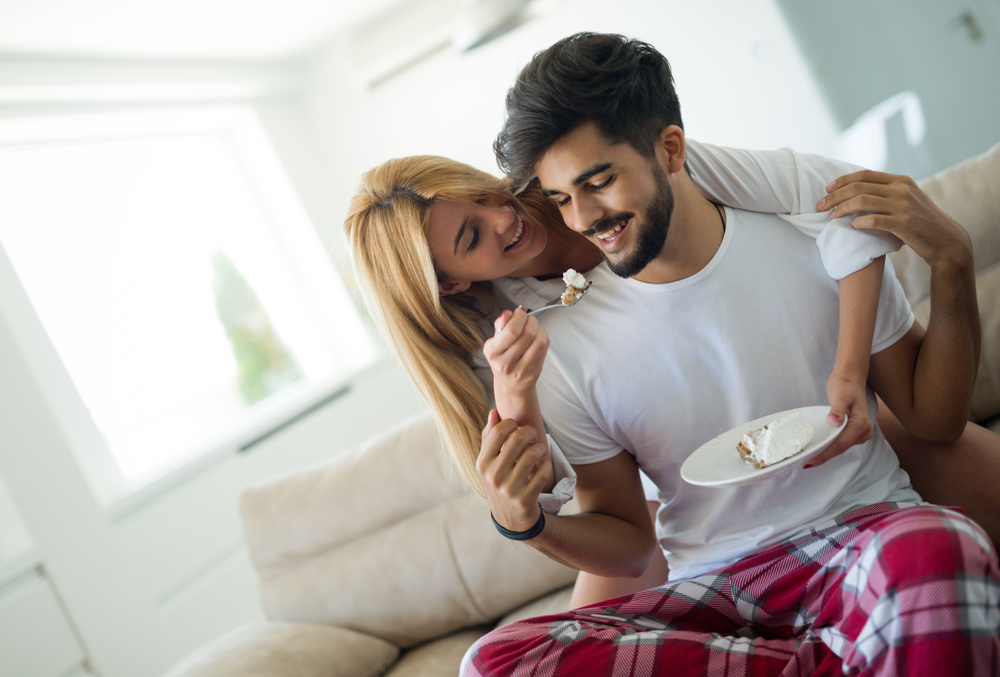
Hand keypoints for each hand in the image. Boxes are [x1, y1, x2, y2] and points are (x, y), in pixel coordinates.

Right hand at [477, 409, 551, 531]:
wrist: (510, 518)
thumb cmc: (499, 482)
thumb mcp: (488, 463)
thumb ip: (489, 437)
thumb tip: (494, 412)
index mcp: (482, 463)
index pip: (499, 431)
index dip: (513, 423)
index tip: (518, 427)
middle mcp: (493, 475)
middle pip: (518, 438)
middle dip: (530, 431)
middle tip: (534, 434)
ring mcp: (509, 488)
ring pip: (533, 454)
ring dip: (541, 447)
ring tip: (540, 449)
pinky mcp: (525, 498)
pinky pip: (543, 472)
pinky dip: (546, 465)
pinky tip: (543, 465)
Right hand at [483, 307, 549, 394]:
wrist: (511, 385)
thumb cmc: (503, 359)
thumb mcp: (495, 342)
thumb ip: (500, 325)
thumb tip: (507, 313)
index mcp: (492, 353)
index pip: (510, 331)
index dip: (519, 318)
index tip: (519, 313)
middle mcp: (505, 363)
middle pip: (526, 334)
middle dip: (530, 320)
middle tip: (527, 319)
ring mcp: (521, 369)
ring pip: (538, 340)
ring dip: (538, 328)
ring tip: (532, 327)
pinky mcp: (534, 371)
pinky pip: (544, 347)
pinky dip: (543, 336)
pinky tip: (537, 336)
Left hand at [807, 366, 872, 467]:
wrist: (850, 377)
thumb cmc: (845, 384)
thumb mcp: (840, 396)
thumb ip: (837, 410)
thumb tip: (834, 422)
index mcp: (861, 424)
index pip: (840, 444)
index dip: (825, 454)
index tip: (810, 461)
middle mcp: (863, 431)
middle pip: (840, 448)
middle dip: (823, 456)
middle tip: (804, 463)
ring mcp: (859, 432)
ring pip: (839, 446)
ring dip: (825, 452)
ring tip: (808, 459)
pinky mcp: (852, 431)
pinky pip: (839, 441)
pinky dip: (828, 445)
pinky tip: (816, 449)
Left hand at [817, 170, 972, 270]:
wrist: (945, 240)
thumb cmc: (920, 222)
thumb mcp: (907, 199)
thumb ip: (888, 192)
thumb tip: (859, 189)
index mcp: (900, 181)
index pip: (864, 175)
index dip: (842, 181)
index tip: (827, 189)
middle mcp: (901, 190)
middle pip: (859, 187)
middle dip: (835, 196)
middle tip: (820, 206)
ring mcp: (903, 206)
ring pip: (863, 201)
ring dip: (842, 209)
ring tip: (831, 217)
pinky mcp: (904, 224)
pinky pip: (874, 220)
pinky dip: (859, 222)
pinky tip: (851, 227)